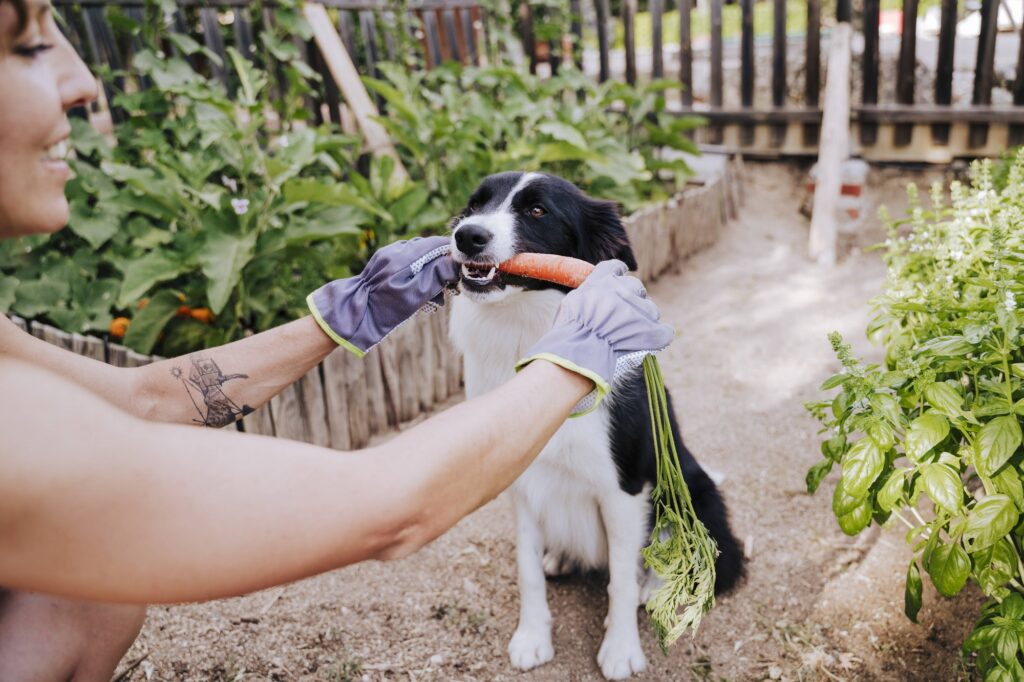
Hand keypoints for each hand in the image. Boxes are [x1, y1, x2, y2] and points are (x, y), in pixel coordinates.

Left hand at [307, 236, 458, 356]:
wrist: (355, 315)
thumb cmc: (386, 308)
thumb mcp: (415, 295)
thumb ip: (436, 276)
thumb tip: (454, 262)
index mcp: (404, 255)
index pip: (436, 244)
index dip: (451, 256)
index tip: (459, 270)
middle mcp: (395, 250)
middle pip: (427, 250)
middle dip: (441, 266)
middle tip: (449, 286)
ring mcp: (387, 256)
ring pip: (417, 258)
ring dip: (429, 273)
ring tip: (434, 295)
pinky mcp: (382, 265)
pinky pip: (406, 264)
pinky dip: (416, 275)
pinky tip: (418, 292)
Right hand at [515, 260, 673, 414]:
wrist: (579, 351)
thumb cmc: (568, 333)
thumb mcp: (570, 307)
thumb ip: (586, 299)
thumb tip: (590, 302)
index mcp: (602, 280)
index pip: (616, 268)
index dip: (618, 275)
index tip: (619, 280)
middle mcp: (623, 289)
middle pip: (636, 287)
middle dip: (632, 299)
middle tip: (623, 317)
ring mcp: (640, 309)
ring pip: (651, 310)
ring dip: (644, 320)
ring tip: (632, 336)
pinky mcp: (653, 331)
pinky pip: (663, 332)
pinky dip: (657, 337)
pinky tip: (649, 344)